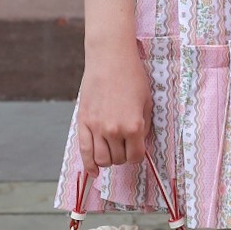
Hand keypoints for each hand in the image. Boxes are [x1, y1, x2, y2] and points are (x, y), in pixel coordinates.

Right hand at [76, 43, 152, 174]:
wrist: (110, 58)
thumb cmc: (132, 76)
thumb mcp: (147, 102)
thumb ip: (144, 125)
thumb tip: (139, 142)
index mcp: (134, 126)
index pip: (136, 156)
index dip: (137, 156)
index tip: (137, 151)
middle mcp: (114, 130)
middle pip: (118, 159)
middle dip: (123, 156)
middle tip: (124, 146)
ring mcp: (97, 127)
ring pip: (101, 159)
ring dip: (108, 160)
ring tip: (111, 151)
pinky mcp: (83, 122)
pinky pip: (84, 151)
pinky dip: (89, 165)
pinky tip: (93, 171)